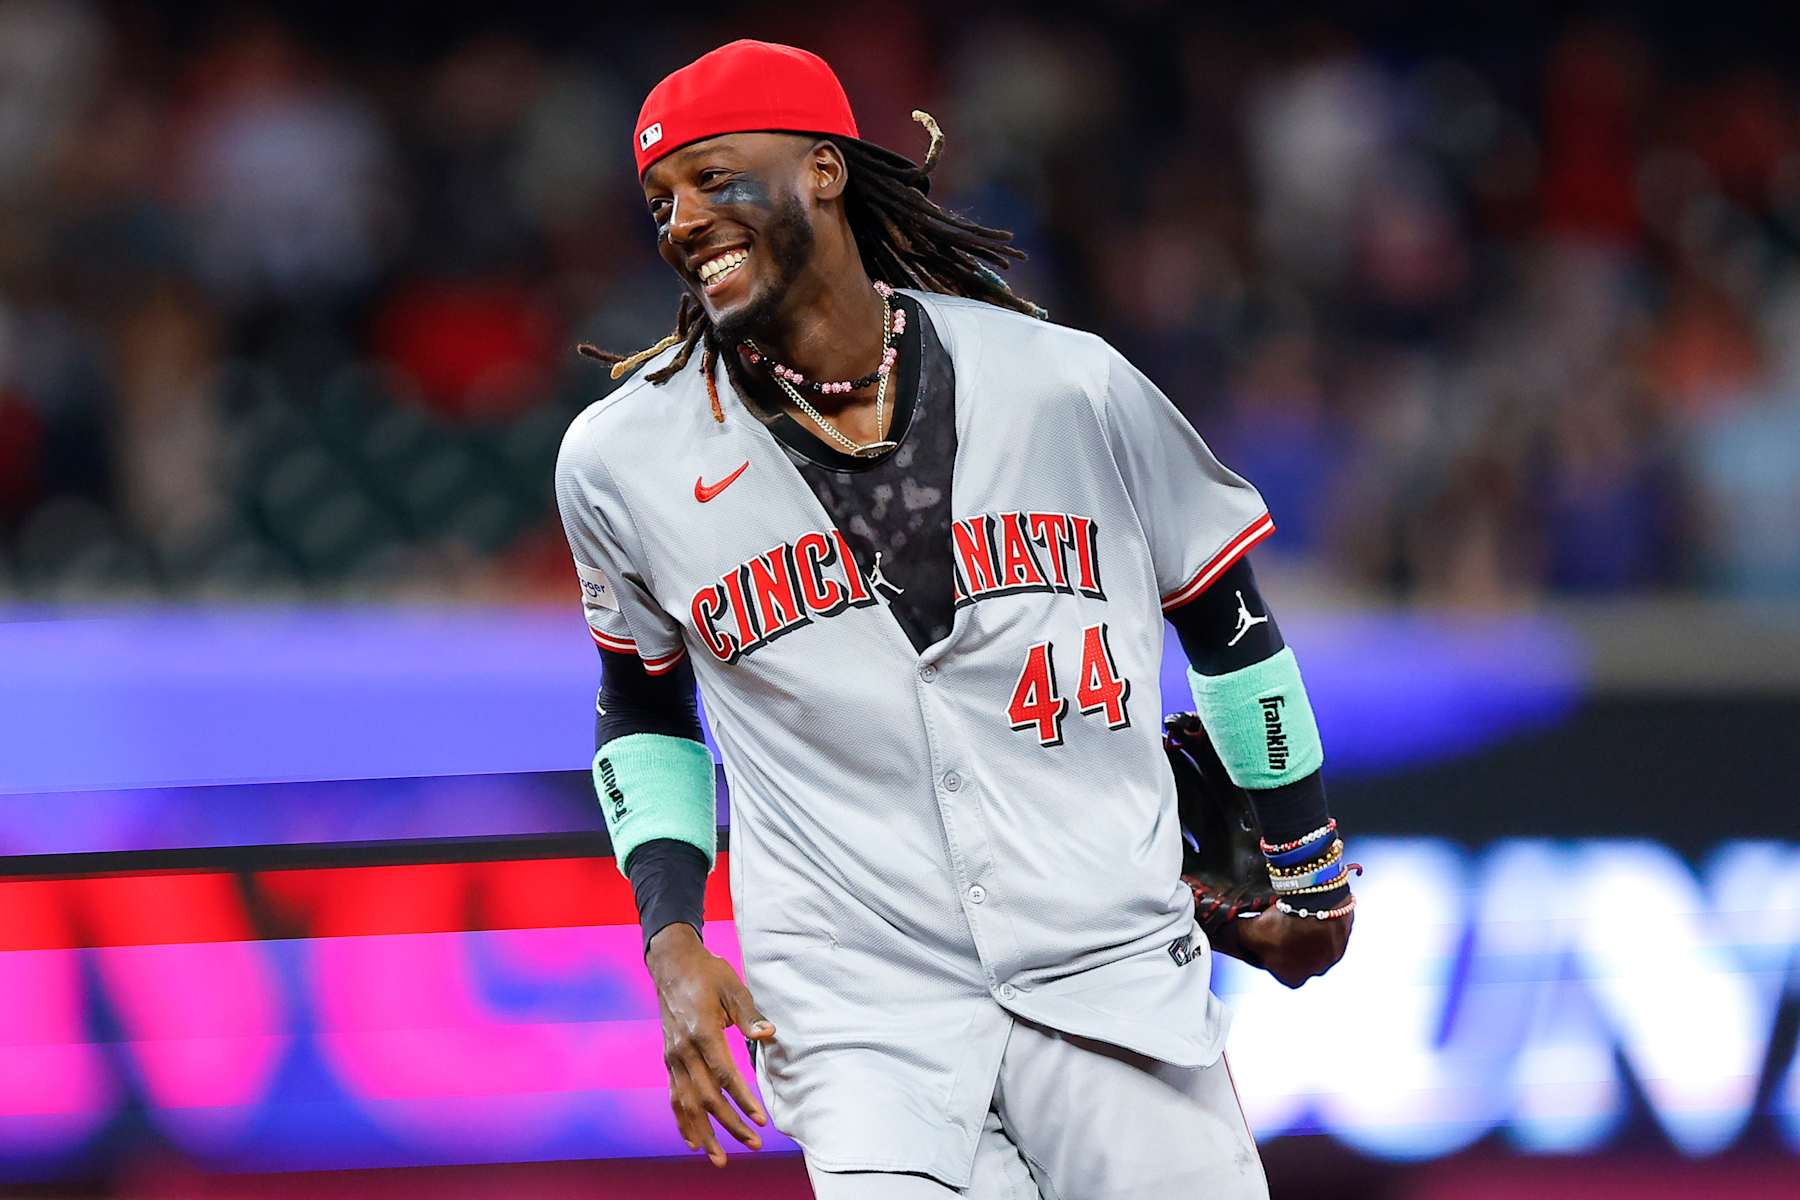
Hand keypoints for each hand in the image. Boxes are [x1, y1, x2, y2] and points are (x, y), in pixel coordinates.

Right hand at [645, 923, 776, 1165]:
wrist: (671, 964)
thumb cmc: (707, 973)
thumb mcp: (733, 987)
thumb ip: (750, 1014)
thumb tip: (768, 1034)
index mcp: (702, 1031)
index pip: (724, 1075)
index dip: (742, 1100)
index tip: (760, 1120)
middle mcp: (683, 1049)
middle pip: (707, 1097)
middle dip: (730, 1124)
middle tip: (754, 1144)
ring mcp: (673, 1056)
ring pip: (687, 1104)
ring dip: (704, 1134)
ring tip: (720, 1158)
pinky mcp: (669, 1059)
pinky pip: (674, 1097)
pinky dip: (682, 1122)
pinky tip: (693, 1141)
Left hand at [1231, 905, 1352, 988]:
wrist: (1317, 903)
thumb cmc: (1283, 924)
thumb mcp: (1248, 933)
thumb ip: (1230, 938)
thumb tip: (1211, 935)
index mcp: (1292, 978)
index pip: (1269, 962)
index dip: (1262, 945)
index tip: (1260, 929)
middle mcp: (1316, 970)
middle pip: (1292, 952)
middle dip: (1284, 937)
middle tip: (1276, 918)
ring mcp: (1333, 952)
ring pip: (1311, 939)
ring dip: (1302, 927)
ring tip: (1292, 910)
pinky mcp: (1344, 932)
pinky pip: (1327, 925)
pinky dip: (1318, 916)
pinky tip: (1308, 905)